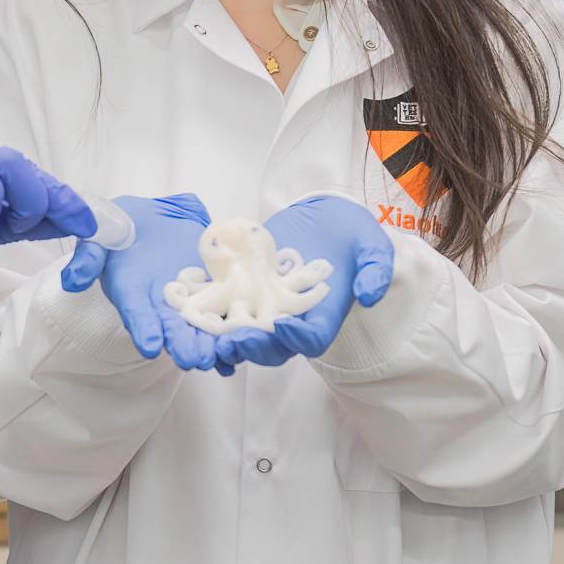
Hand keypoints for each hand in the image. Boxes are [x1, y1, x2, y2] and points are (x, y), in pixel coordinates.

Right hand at [60, 194, 222, 372]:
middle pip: (173, 330)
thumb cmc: (119, 227)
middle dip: (184, 345)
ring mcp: (190, 300)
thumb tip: (73, 280)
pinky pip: (226, 311)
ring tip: (225, 355)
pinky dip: (236, 328)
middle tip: (196, 359)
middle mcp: (160, 306)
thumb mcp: (98, 236)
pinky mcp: (214, 289)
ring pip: (203, 327)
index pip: (136, 315)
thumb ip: (88, 257)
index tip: (150, 346)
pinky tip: (249, 341)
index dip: (143, 330)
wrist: (151, 219)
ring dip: (215, 343)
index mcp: (132, 295)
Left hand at [215, 195, 393, 368]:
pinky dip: (206, 312)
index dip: (299, 338)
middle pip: (272, 345)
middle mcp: (291, 319)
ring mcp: (263, 307)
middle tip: (236, 341)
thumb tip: (369, 294)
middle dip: (254, 346)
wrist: (323, 217)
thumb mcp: (371, 244)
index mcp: (322, 316)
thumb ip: (376, 269)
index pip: (312, 338)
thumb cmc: (351, 233)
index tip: (286, 327)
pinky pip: (221, 307)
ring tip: (209, 337)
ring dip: (225, 340)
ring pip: (242, 333)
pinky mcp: (241, 289)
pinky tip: (187, 310)